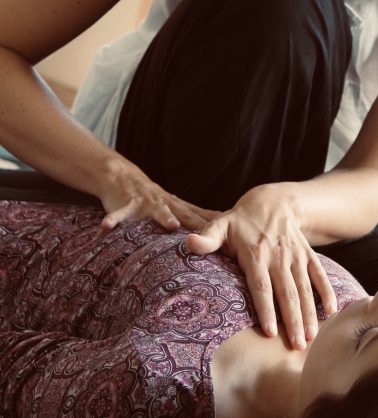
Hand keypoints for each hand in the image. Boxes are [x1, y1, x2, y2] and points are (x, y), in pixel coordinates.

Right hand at [98, 159, 218, 231]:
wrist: (122, 177)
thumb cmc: (153, 198)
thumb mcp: (176, 206)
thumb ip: (196, 218)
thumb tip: (222, 229)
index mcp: (179, 208)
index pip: (202, 219)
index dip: (216, 228)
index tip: (231, 240)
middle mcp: (166, 205)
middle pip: (186, 215)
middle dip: (199, 224)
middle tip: (213, 235)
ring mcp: (146, 204)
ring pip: (157, 211)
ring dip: (164, 217)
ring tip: (172, 225)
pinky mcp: (126, 205)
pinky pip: (119, 215)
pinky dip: (113, 220)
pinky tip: (105, 228)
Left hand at [185, 183, 337, 349]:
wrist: (274, 201)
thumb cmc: (241, 220)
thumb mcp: (221, 224)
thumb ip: (207, 237)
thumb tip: (189, 243)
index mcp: (256, 254)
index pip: (261, 286)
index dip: (266, 309)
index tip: (270, 332)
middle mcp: (278, 258)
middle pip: (286, 294)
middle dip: (292, 321)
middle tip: (296, 347)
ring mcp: (296, 257)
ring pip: (304, 289)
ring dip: (308, 313)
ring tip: (310, 338)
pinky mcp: (308, 256)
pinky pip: (319, 275)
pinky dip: (327, 292)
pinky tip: (331, 312)